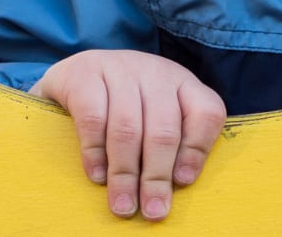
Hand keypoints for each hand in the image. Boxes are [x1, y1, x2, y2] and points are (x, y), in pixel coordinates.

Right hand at [32, 49, 225, 220]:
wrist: (76, 70)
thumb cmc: (123, 105)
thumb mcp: (155, 115)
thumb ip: (171, 143)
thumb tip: (175, 190)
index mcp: (183, 83)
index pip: (206, 112)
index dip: (197, 150)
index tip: (183, 183)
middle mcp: (155, 72)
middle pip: (164, 129)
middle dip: (158, 176)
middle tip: (153, 211)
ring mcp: (120, 69)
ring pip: (128, 128)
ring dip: (125, 173)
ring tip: (123, 205)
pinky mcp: (84, 74)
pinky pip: (93, 118)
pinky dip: (95, 152)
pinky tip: (96, 176)